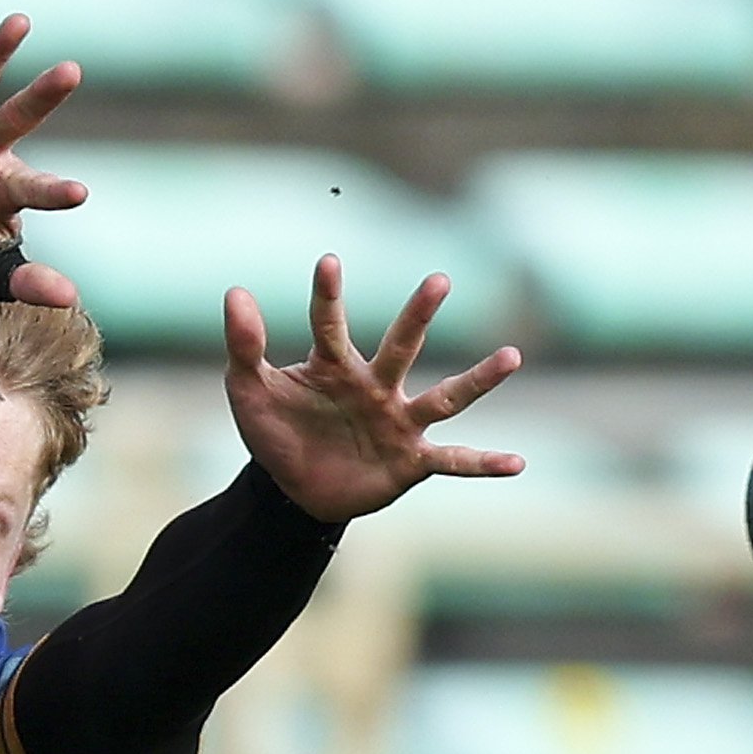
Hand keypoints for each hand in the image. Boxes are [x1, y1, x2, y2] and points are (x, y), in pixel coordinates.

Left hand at [224, 259, 523, 525]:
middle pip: (401, 346)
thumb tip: (235, 291)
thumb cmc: (277, 432)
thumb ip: (244, 345)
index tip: (329, 262)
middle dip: (417, 316)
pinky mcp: (410, 461)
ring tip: (512, 356)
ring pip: (444, 397)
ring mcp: (398, 422)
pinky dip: (483, 464)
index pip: (329, 325)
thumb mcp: (249, 391)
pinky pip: (453, 460)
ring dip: (478, 380)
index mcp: (334, 367)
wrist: (293, 492)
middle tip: (438, 281)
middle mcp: (375, 386)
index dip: (327, 297)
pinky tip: (517, 463)